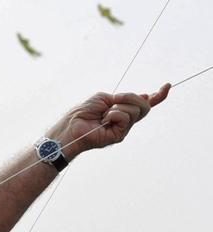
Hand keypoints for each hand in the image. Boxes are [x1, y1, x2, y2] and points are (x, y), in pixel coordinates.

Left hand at [48, 83, 170, 157]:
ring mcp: (124, 129)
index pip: (144, 104)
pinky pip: (125, 117)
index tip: (167, 86)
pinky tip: (104, 120)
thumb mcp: (105, 98)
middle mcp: (126, 121)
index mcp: (123, 111)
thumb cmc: (84, 112)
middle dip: (131, 97)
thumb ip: (122, 98)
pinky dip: (114, 114)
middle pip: (144, 106)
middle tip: (115, 99)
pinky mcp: (120, 136)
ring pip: (136, 110)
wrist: (72, 125)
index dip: (158, 96)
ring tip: (104, 113)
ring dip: (118, 106)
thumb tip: (143, 97)